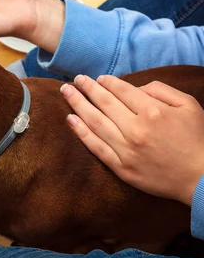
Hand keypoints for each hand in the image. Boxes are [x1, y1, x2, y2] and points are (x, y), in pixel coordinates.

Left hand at [61, 74, 203, 205]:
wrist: (201, 178)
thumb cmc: (196, 138)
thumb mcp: (188, 105)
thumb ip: (161, 90)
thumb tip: (134, 87)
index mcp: (153, 112)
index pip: (121, 91)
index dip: (107, 82)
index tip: (98, 78)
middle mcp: (136, 129)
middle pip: (104, 103)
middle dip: (86, 88)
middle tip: (75, 79)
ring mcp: (126, 150)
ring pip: (95, 122)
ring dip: (77, 104)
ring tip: (66, 92)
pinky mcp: (121, 167)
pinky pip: (96, 147)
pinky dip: (81, 132)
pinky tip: (70, 119)